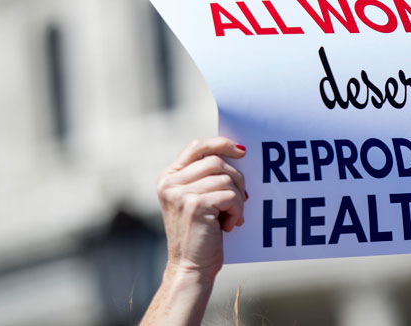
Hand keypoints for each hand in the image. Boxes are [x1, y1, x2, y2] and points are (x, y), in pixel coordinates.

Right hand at [155, 137, 247, 280]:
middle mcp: (170, 182)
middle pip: (217, 161)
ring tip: (232, 216)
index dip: (221, 143)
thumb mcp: (196, 199)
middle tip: (241, 199)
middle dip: (237, 179)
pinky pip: (230, 196)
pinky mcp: (195, 205)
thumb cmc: (200, 233)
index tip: (242, 151)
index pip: (197, 146)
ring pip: (226, 179)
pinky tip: (230, 224)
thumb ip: (205, 177)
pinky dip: (237, 210)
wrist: (190, 267)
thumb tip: (238, 153)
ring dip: (238, 198)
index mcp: (169, 177)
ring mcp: (180, 193)